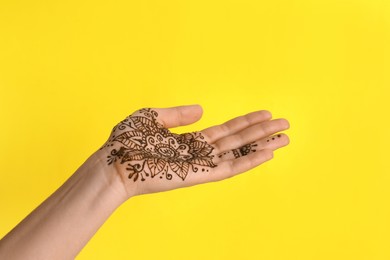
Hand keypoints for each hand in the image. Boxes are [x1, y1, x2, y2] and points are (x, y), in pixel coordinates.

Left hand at [99, 105, 289, 196]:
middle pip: (237, 141)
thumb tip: (202, 109)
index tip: (264, 114)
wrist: (113, 163)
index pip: (224, 131)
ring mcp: (200, 165)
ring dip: (262, 145)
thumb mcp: (152, 117)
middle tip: (285, 124)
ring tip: (284, 137)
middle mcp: (198, 153)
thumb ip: (178, 115)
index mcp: (189, 140)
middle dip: (261, 132)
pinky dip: (249, 161)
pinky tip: (267, 154)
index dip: (245, 122)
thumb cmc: (127, 142)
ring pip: (238, 153)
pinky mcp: (198, 175)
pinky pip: (229, 168)